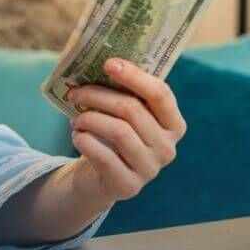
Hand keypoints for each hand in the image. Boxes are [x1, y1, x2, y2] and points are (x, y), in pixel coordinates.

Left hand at [64, 57, 186, 204]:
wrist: (99, 177)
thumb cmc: (112, 136)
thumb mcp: (123, 115)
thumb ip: (123, 92)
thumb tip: (101, 63)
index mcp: (173, 125)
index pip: (160, 94)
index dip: (134, 76)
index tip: (108, 63)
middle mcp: (167, 148)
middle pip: (132, 110)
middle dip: (98, 96)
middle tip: (75, 93)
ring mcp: (150, 169)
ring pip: (118, 131)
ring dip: (89, 119)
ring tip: (76, 119)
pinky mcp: (128, 186)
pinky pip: (104, 156)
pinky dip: (85, 140)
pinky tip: (77, 135)